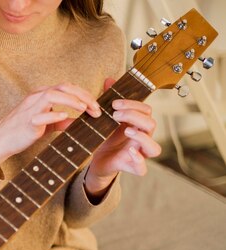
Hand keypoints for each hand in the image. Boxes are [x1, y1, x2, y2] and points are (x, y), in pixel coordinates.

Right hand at [0, 83, 101, 171]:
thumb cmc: (20, 132)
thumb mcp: (43, 124)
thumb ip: (59, 122)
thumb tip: (74, 123)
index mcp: (40, 96)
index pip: (66, 87)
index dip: (83, 94)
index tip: (96, 106)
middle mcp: (36, 98)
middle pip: (63, 87)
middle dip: (83, 96)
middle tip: (96, 108)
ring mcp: (31, 108)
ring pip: (53, 95)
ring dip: (72, 101)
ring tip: (85, 110)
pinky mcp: (27, 121)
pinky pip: (41, 114)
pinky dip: (54, 114)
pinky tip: (65, 117)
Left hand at [84, 78, 160, 198]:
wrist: (95, 160)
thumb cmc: (103, 137)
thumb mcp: (104, 118)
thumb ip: (108, 100)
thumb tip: (109, 80)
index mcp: (138, 124)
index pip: (146, 110)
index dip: (134, 104)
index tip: (114, 102)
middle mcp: (142, 138)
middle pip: (151, 124)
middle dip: (134, 116)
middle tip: (115, 114)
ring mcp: (139, 154)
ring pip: (154, 148)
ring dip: (142, 137)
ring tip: (127, 131)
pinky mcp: (132, 168)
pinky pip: (142, 168)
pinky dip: (139, 161)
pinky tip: (129, 152)